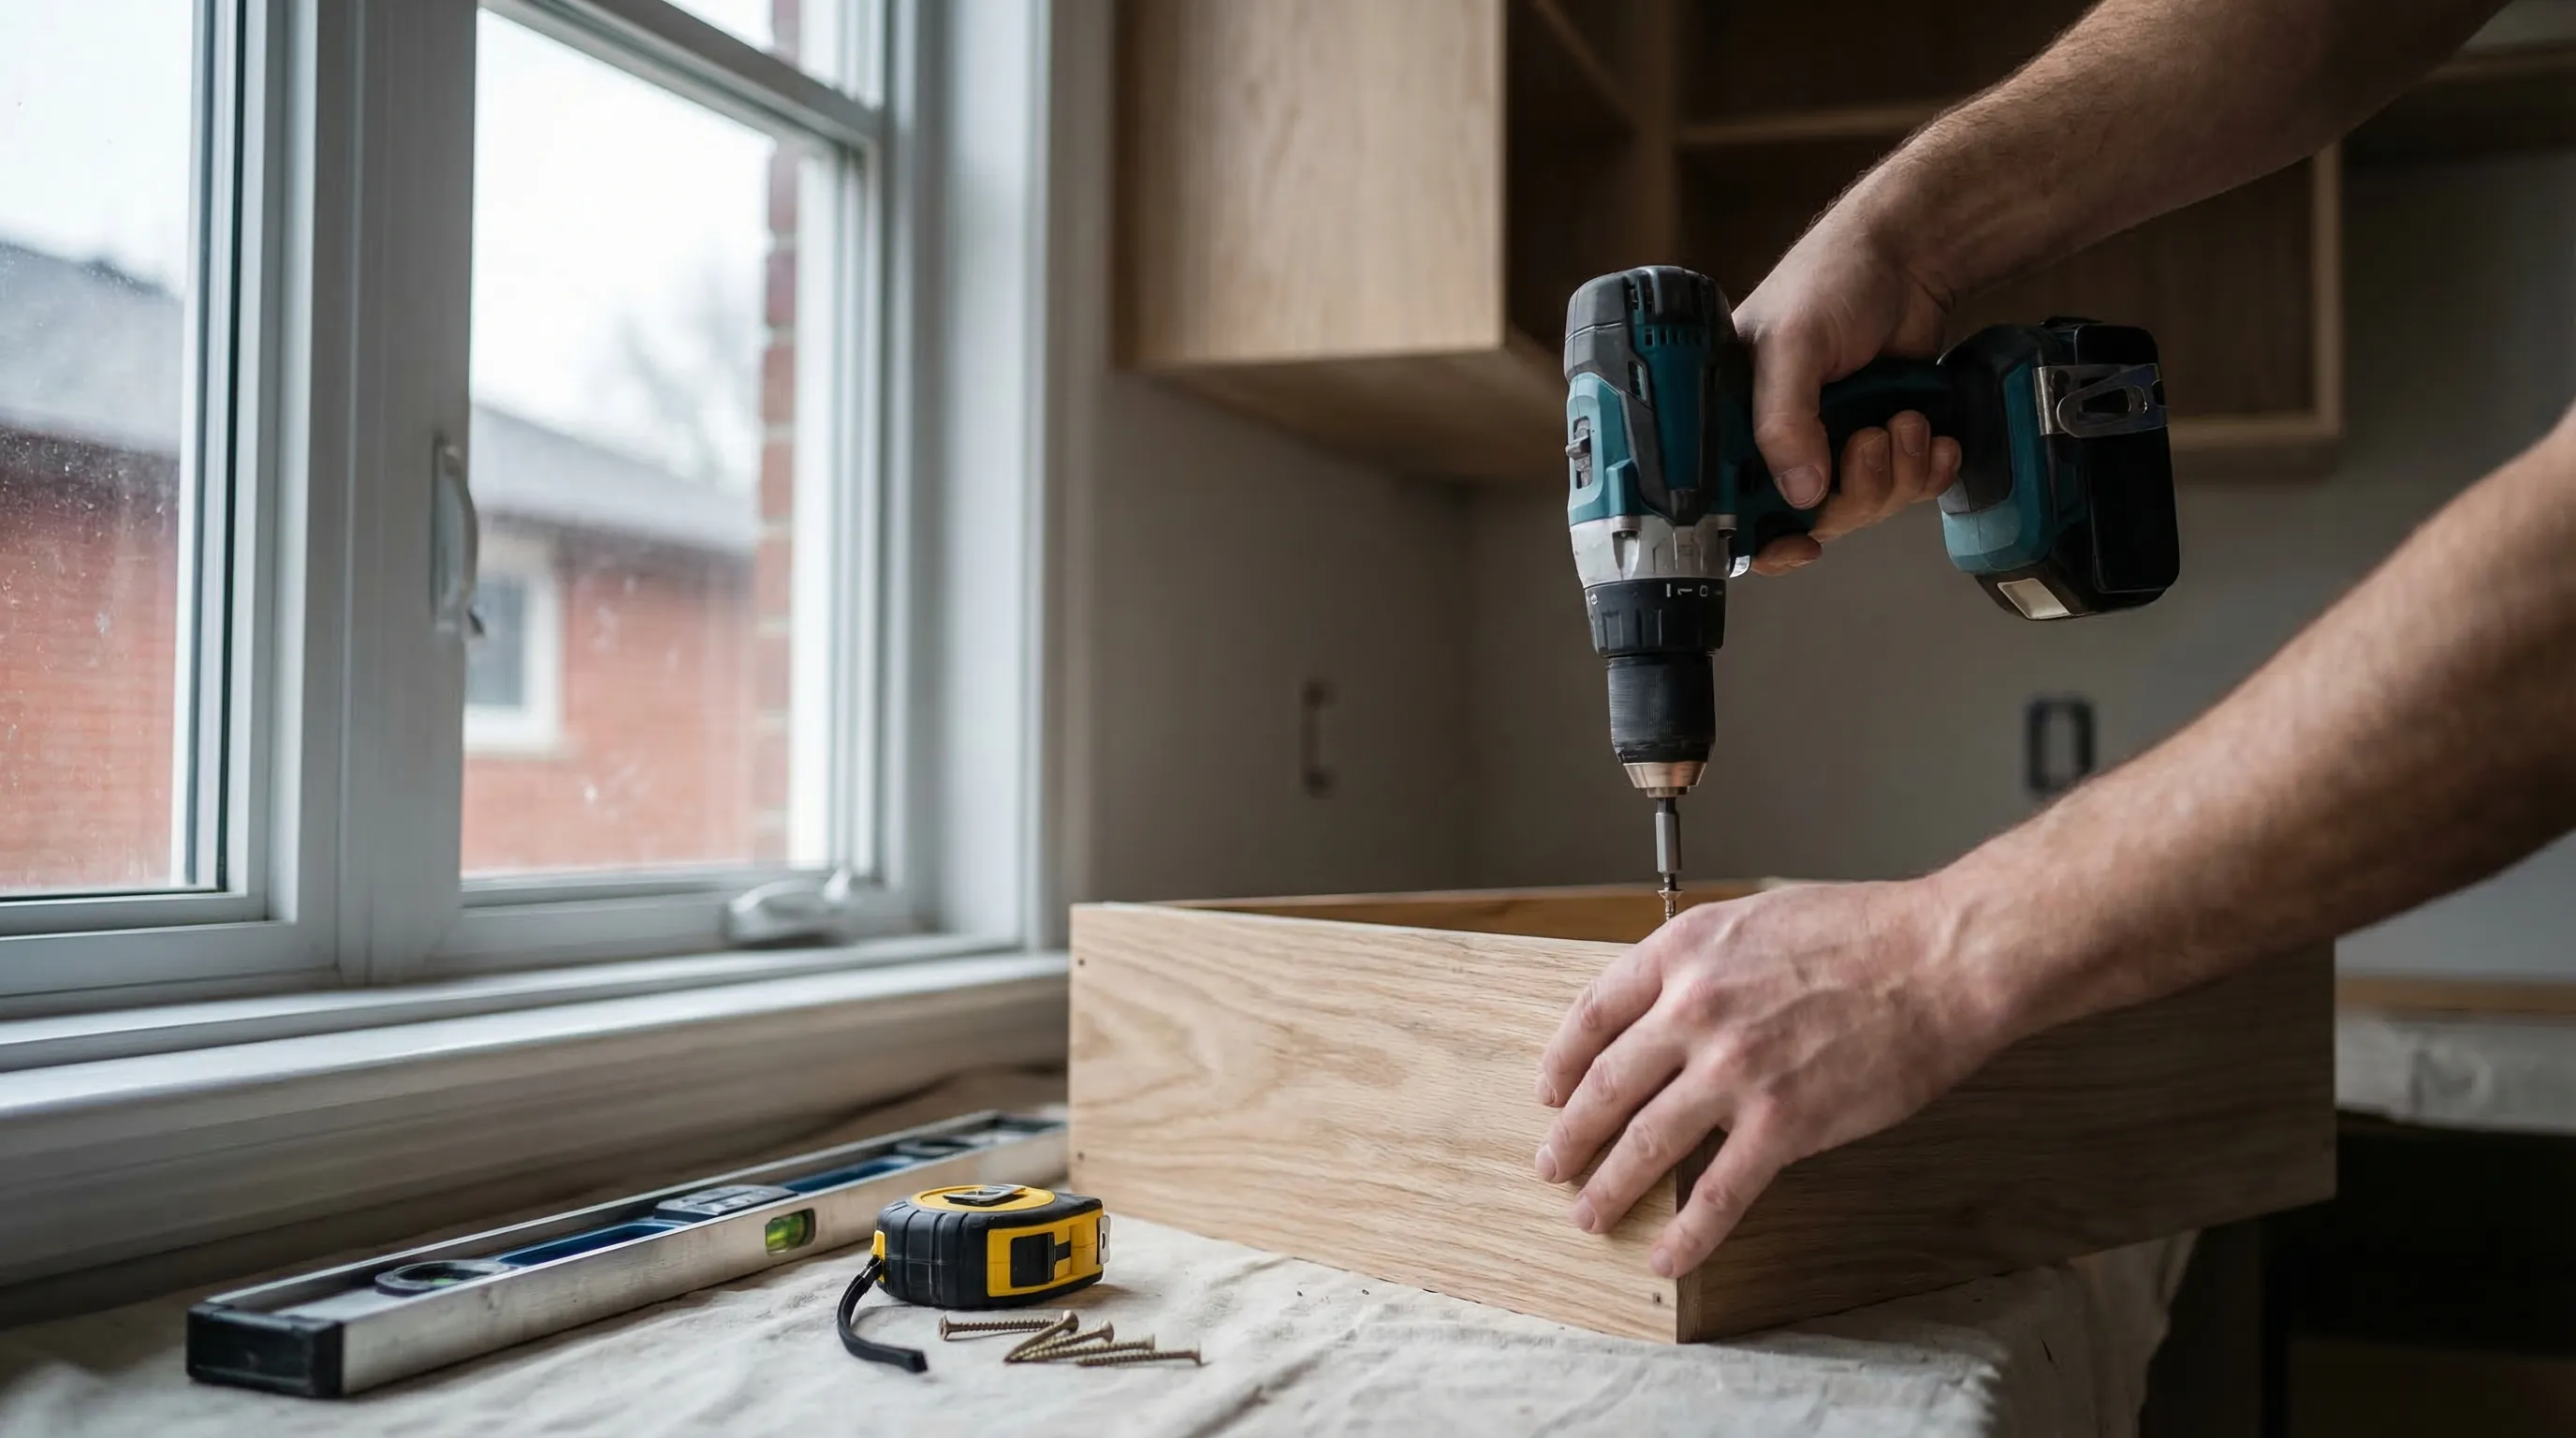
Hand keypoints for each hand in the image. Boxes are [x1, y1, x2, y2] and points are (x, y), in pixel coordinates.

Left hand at [1531, 880, 2012, 1277]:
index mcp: (1684, 952)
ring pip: (1646, 1143)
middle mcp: (1696, 1009)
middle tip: (1552, 1165)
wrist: (1941, 959)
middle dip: (1571, 1135)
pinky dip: (1687, 1234)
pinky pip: (1718, 1193)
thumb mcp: (1755, 919)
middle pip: (1606, 1085)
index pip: (1593, 1013)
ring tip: (1589, 1216)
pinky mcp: (1783, 1123)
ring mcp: (1736, 1070)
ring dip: (1609, 1187)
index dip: (1563, 1061)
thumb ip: (1704, 961)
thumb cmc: (1864, 930)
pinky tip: (1667, 1256)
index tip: (1550, 1091)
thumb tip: (1669, 1003)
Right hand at [1732, 215, 1962, 574]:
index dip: (1763, 540)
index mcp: (1734, 421)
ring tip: (1907, 421)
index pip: (1733, 507)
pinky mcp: (1884, 441)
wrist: (1909, 257)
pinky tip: (1935, 438)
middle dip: (1856, 491)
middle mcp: (1781, 440)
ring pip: (1865, 507)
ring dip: (1898, 474)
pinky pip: (1906, 489)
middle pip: (1811, 517)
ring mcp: (1835, 444)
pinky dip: (1928, 472)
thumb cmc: (1830, 280)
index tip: (1799, 545)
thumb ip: (1785, 419)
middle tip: (1871, 442)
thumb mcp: (1793, 343)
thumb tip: (1800, 494)